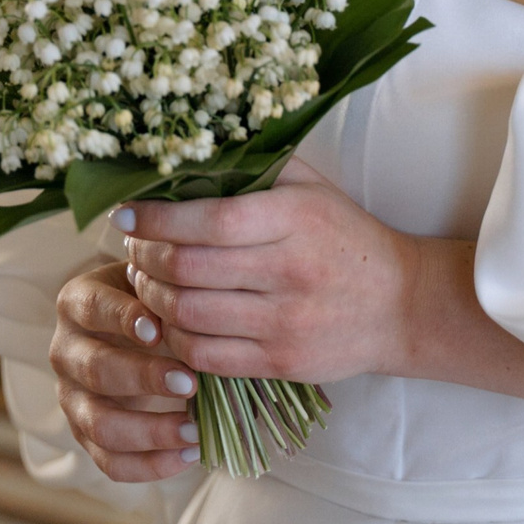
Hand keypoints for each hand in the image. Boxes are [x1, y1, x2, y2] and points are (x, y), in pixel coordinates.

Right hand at [49, 260, 203, 481]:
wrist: (132, 330)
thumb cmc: (151, 302)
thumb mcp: (154, 287)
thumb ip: (169, 297)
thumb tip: (204, 322)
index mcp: (77, 304)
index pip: (94, 309)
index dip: (122, 319)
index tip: (159, 329)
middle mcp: (65, 352)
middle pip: (96, 370)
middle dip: (144, 378)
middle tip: (191, 383)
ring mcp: (71, 398)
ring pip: (100, 424)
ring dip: (150, 431)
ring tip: (195, 430)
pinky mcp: (85, 435)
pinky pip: (110, 462)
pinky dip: (151, 465)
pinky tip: (190, 454)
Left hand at [118, 159, 424, 383]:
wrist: (400, 304)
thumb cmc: (345, 236)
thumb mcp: (312, 188)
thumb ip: (256, 170)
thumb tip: (184, 160)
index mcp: (296, 218)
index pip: (209, 220)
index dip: (156, 220)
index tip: (124, 215)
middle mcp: (290, 271)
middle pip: (188, 269)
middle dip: (143, 259)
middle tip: (132, 248)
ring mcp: (285, 323)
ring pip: (188, 315)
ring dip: (151, 298)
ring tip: (145, 281)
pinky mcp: (281, 362)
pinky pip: (205, 357)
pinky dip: (174, 339)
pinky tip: (169, 320)